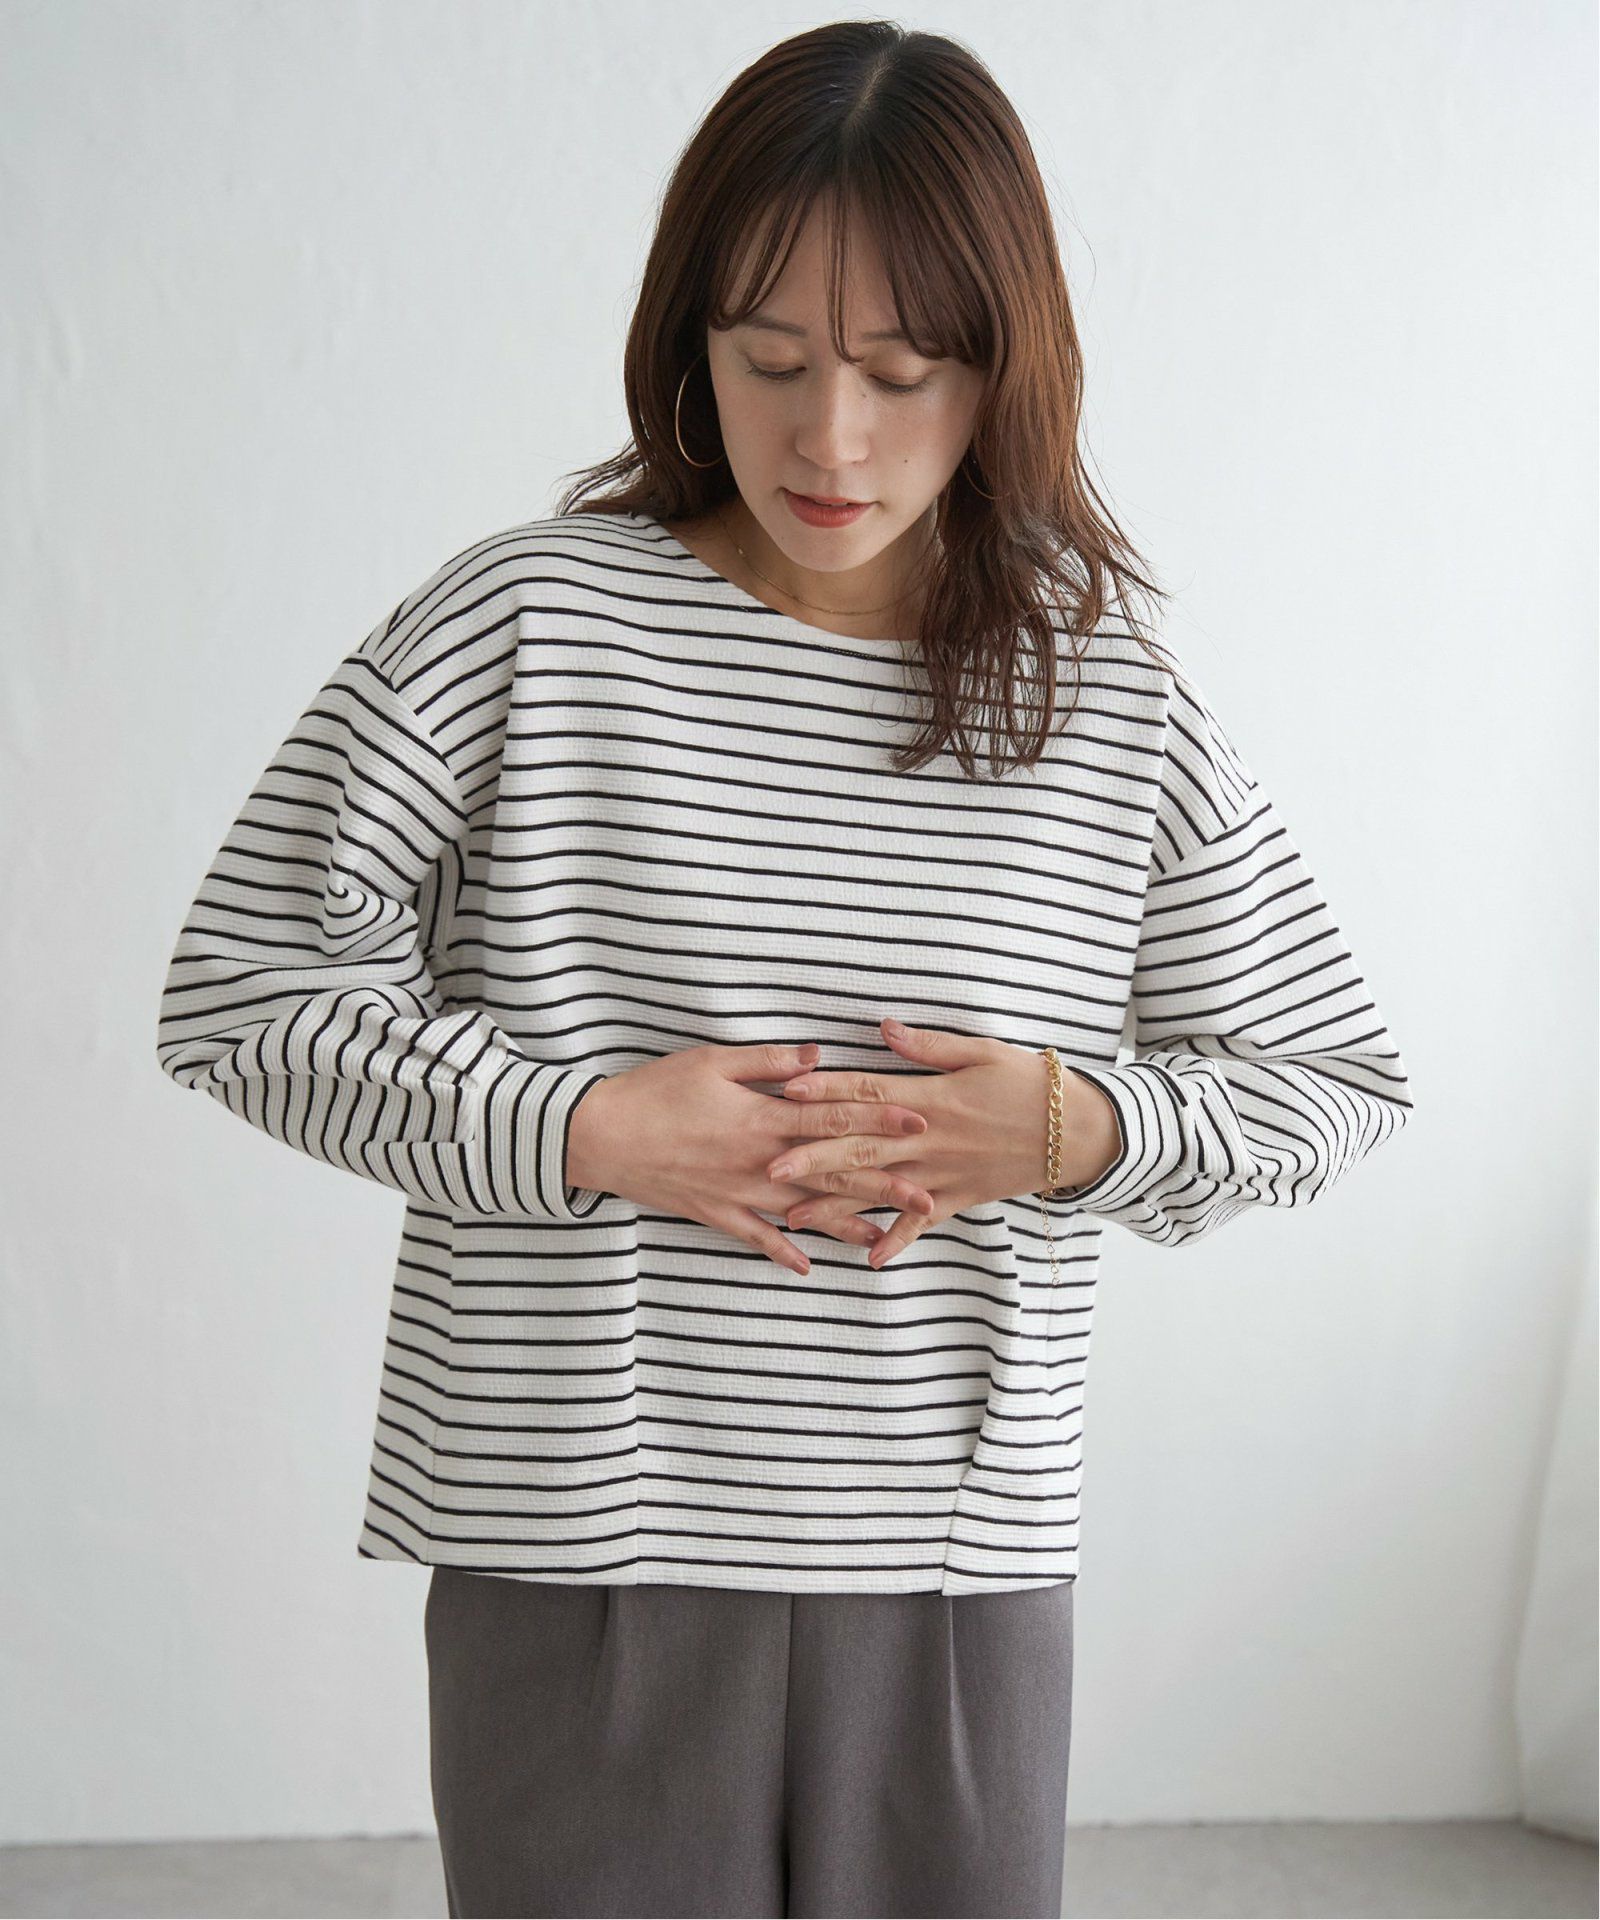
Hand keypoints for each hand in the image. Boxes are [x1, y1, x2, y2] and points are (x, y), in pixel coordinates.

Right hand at [563, 1040, 933, 1274]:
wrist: (599, 1135)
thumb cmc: (654, 1090)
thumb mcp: (710, 1061)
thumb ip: (767, 1061)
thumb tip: (817, 1056)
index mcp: (762, 1117)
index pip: (834, 1118)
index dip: (879, 1119)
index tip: (920, 1124)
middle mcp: (759, 1160)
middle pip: (832, 1172)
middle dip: (883, 1184)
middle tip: (927, 1197)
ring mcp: (738, 1191)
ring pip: (803, 1211)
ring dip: (845, 1225)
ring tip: (885, 1238)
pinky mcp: (714, 1212)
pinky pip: (755, 1237)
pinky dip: (782, 1251)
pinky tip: (808, 1266)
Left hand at [766, 1016, 1122, 1267]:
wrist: (1078, 1131)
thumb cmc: (1028, 1082)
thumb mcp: (982, 1051)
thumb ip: (930, 1045)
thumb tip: (884, 1028)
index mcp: (931, 1098)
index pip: (868, 1093)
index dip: (827, 1092)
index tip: (787, 1092)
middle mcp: (930, 1139)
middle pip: (861, 1147)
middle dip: (813, 1157)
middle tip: (769, 1166)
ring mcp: (943, 1174)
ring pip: (880, 1190)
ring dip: (836, 1205)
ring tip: (793, 1217)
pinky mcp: (959, 1198)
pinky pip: (922, 1224)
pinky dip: (897, 1242)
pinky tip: (868, 1260)